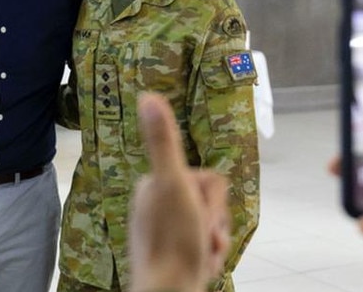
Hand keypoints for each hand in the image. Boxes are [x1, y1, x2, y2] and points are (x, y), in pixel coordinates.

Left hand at [129, 93, 230, 291]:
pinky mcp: (174, 251)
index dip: (212, 200)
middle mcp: (157, 204)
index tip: (196, 215)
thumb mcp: (172, 183)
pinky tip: (200, 265)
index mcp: (155, 185)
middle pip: (210, 201)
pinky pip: (206, 245)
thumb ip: (163, 140)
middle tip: (200, 237)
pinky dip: (209, 257)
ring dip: (214, 240)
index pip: (207, 179)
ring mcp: (166, 229)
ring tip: (201, 254)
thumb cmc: (173, 240)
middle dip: (214, 222)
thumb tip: (148, 96)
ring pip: (212, 224)